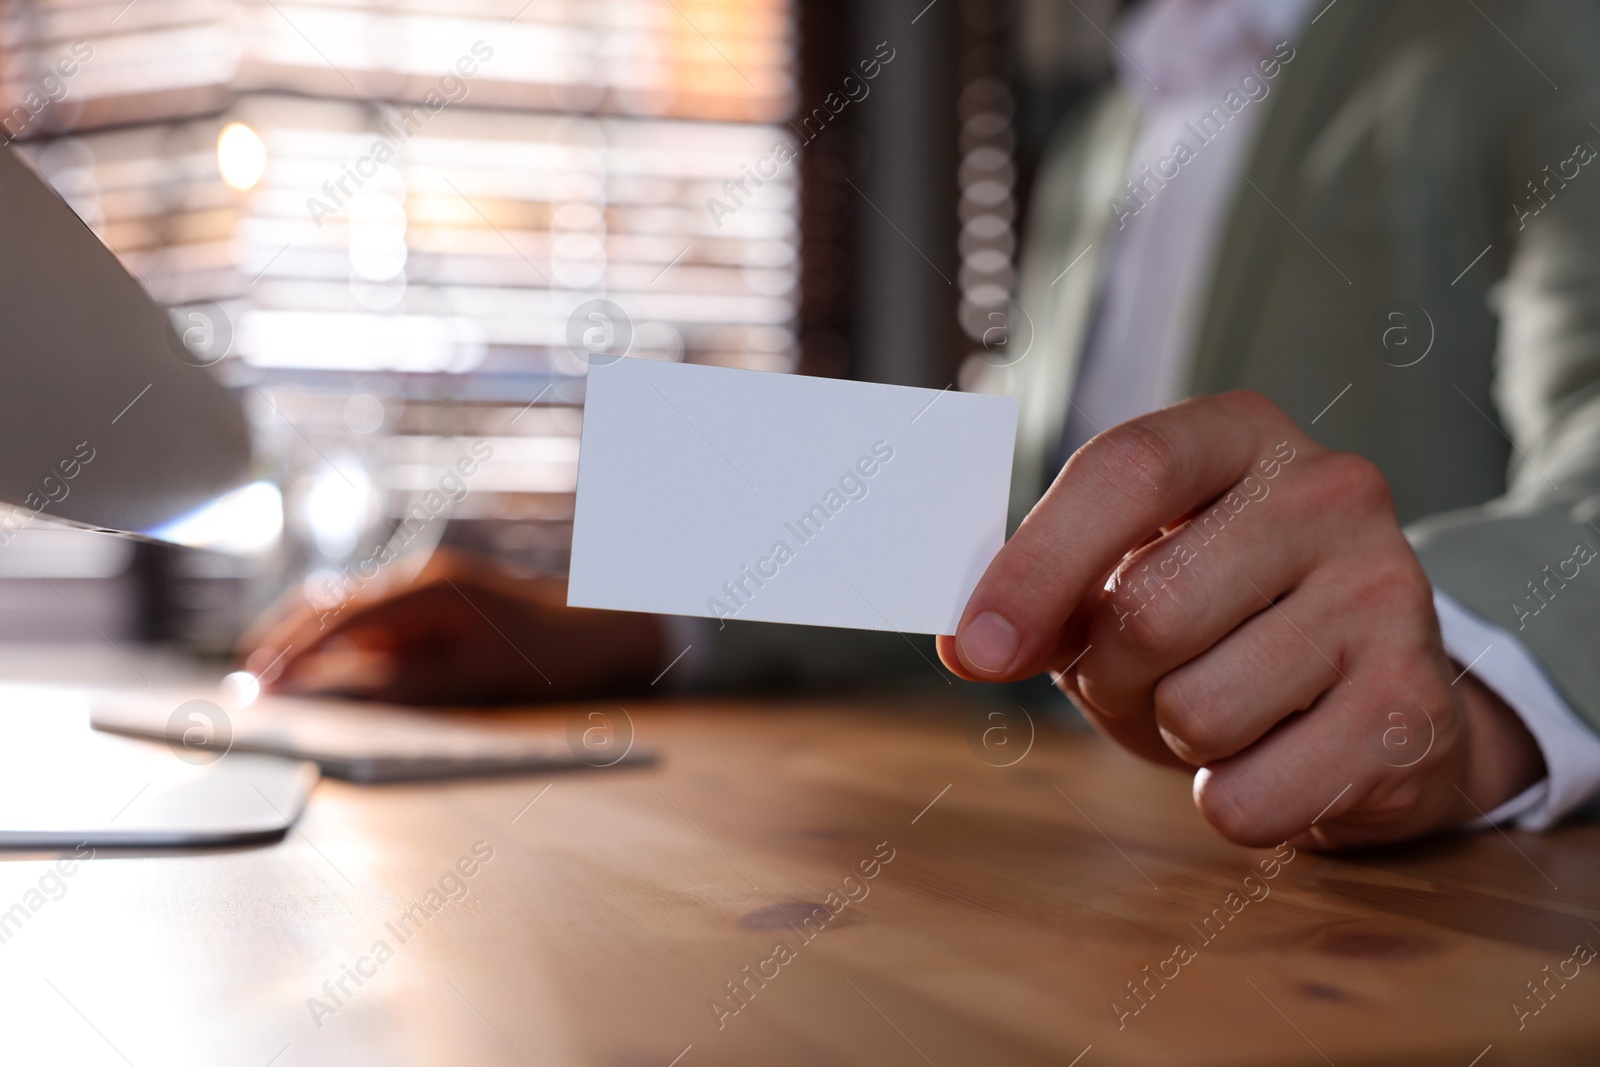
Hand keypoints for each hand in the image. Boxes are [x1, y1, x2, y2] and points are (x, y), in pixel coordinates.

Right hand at [240, 548, 665, 704]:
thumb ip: (406, 682)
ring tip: (265, 676)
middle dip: (283, 640)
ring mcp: (425, 586)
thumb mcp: (476, 677)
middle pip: (331, 604)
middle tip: (244, 679)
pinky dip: (341, 642)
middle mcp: (420, 578)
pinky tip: (319, 669)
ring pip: (346, 609)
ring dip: (306, 640)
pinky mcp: (432, 603)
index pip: (342, 620)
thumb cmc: (548, 652)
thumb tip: (337, 687)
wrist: (602, 627)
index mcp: (429, 589)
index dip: (294, 653)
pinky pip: (373, 619)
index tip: (259, 682)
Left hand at [937, 392, 1544, 848]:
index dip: (1035, 565)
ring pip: (1197, 711)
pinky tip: (1270, 758)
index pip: (1128, 469)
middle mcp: (1331, 493)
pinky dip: (1228, 802)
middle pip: (1151, 608)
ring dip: (1170, 737)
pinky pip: (1251, 797)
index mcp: (1241, 434)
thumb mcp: (1131, 572)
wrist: (1374, 698)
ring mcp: (1389, 595)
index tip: (975, 647)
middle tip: (1130, 680)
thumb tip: (971, 644)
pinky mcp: (1416, 710)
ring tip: (1215, 707)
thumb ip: (1049, 595)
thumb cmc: (1223, 621)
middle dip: (1106, 675)